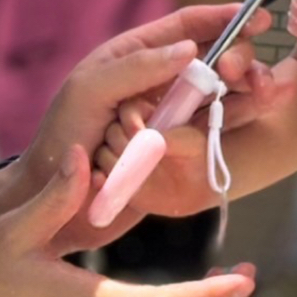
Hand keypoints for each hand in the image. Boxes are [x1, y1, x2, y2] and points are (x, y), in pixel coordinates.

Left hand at [0, 3, 278, 250]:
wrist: (53, 201)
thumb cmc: (62, 137)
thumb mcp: (90, 90)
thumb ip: (138, 66)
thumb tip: (191, 48)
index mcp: (136, 56)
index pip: (186, 26)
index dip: (223, 18)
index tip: (258, 18)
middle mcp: (159, 81)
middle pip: (214, 59)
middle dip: (239, 59)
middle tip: (249, 72)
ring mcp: (171, 115)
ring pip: (222, 93)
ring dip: (249, 89)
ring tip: (270, 92)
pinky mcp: (179, 148)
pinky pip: (216, 129)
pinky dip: (240, 120)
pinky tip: (261, 112)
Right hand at [95, 108, 212, 219]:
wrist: (196, 186)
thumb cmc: (197, 156)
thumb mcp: (191, 144)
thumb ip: (173, 138)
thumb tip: (151, 136)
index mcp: (147, 118)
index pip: (127, 110)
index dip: (130, 119)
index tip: (139, 131)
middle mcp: (129, 135)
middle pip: (110, 131)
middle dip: (119, 142)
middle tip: (135, 155)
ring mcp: (121, 157)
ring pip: (102, 154)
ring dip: (110, 161)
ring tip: (128, 171)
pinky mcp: (116, 179)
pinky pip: (100, 178)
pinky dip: (99, 180)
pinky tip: (108, 183)